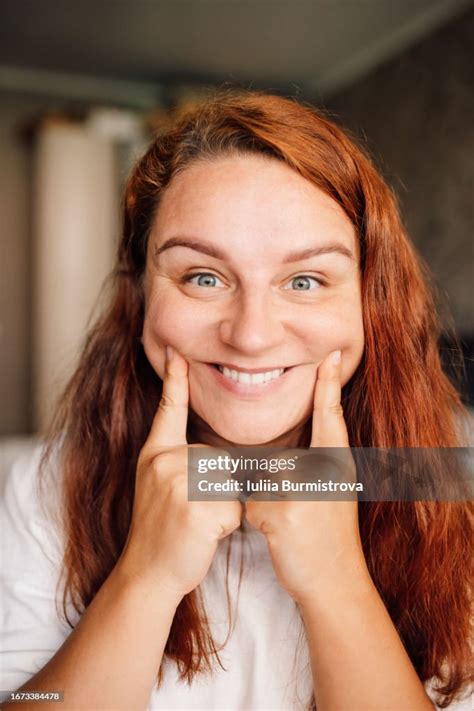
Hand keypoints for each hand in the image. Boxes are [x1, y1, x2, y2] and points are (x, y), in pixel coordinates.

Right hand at [118, 346, 241, 599]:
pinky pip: (235, 507)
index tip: (177, 350)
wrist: (147, 573)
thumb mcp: (158, 486)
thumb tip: (217, 454)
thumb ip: (178, 462)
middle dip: (219, 490)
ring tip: (196, 524)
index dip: (175, 380)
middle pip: (220, 459)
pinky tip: (202, 535)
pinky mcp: (196, 506)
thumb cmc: (162, 531)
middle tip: (190, 514)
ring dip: (224, 508)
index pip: (168, 410)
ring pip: (230, 483)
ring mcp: (179, 482)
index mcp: (157, 454)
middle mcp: (165, 461)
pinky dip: (227, 526)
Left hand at [244, 350, 366, 604]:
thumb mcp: (332, 491)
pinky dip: (258, 522)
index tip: (329, 355)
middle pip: (274, 460)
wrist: (335, 581)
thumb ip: (314, 465)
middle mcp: (324, 470)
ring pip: (259, 482)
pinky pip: (251, 505)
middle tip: (302, 516)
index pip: (331, 416)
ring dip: (264, 506)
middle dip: (273, 489)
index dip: (328, 385)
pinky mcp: (284, 510)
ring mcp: (305, 489)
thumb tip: (276, 454)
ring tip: (292, 526)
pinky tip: (282, 536)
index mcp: (337, 461)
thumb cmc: (326, 534)